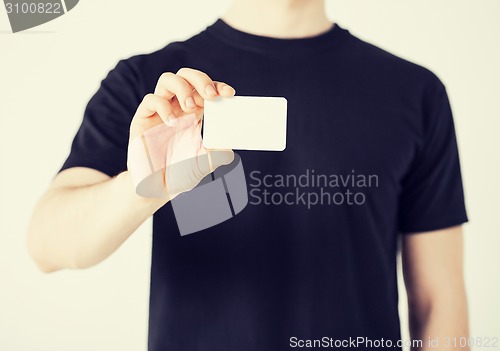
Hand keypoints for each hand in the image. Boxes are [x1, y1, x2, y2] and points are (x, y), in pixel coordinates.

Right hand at [127, 68, 235, 198]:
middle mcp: (176, 108)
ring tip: (190, 108)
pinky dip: (163, 106)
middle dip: (200, 79)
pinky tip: (172, 122)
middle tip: (210, 95)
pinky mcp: (142, 119)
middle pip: (186, 75)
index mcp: (194, 114)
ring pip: (168, 79)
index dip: (217, 86)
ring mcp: (159, 112)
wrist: (157, 189)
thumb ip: (218, 154)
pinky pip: (151, 100)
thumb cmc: (180, 174)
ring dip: (183, 89)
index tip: (229, 94)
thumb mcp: (205, 164)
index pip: (205, 89)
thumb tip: (230, 146)